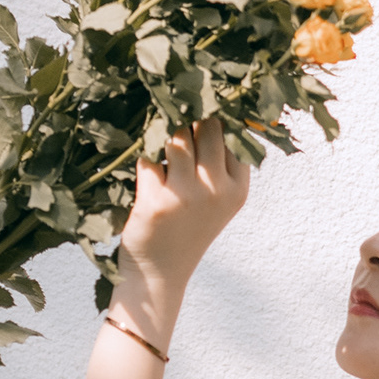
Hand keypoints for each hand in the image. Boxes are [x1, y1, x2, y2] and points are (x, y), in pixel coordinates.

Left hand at [117, 117, 249, 288]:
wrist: (160, 274)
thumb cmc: (186, 229)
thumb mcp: (217, 200)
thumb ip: (219, 162)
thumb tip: (208, 106)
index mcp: (237, 187)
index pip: (233, 132)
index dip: (215, 113)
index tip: (199, 104)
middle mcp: (217, 189)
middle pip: (207, 126)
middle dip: (189, 114)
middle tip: (171, 111)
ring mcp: (187, 195)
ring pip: (176, 136)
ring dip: (162, 129)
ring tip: (153, 130)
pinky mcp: (156, 200)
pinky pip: (147, 157)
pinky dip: (141, 154)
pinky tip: (140, 160)